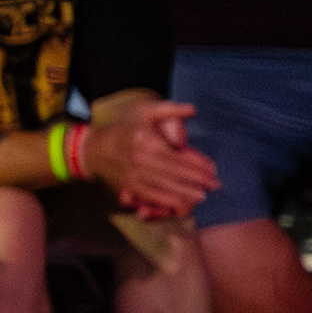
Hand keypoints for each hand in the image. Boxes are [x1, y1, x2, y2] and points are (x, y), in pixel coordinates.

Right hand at [79, 96, 216, 219]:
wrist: (95, 146)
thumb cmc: (125, 127)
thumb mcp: (146, 112)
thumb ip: (170, 109)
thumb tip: (193, 109)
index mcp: (148, 142)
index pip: (179, 157)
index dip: (198, 165)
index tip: (214, 170)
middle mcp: (141, 159)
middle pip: (175, 173)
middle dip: (197, 181)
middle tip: (216, 186)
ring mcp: (134, 174)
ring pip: (164, 186)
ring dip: (185, 193)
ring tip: (203, 196)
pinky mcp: (128, 185)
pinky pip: (150, 195)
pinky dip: (165, 200)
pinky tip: (180, 203)